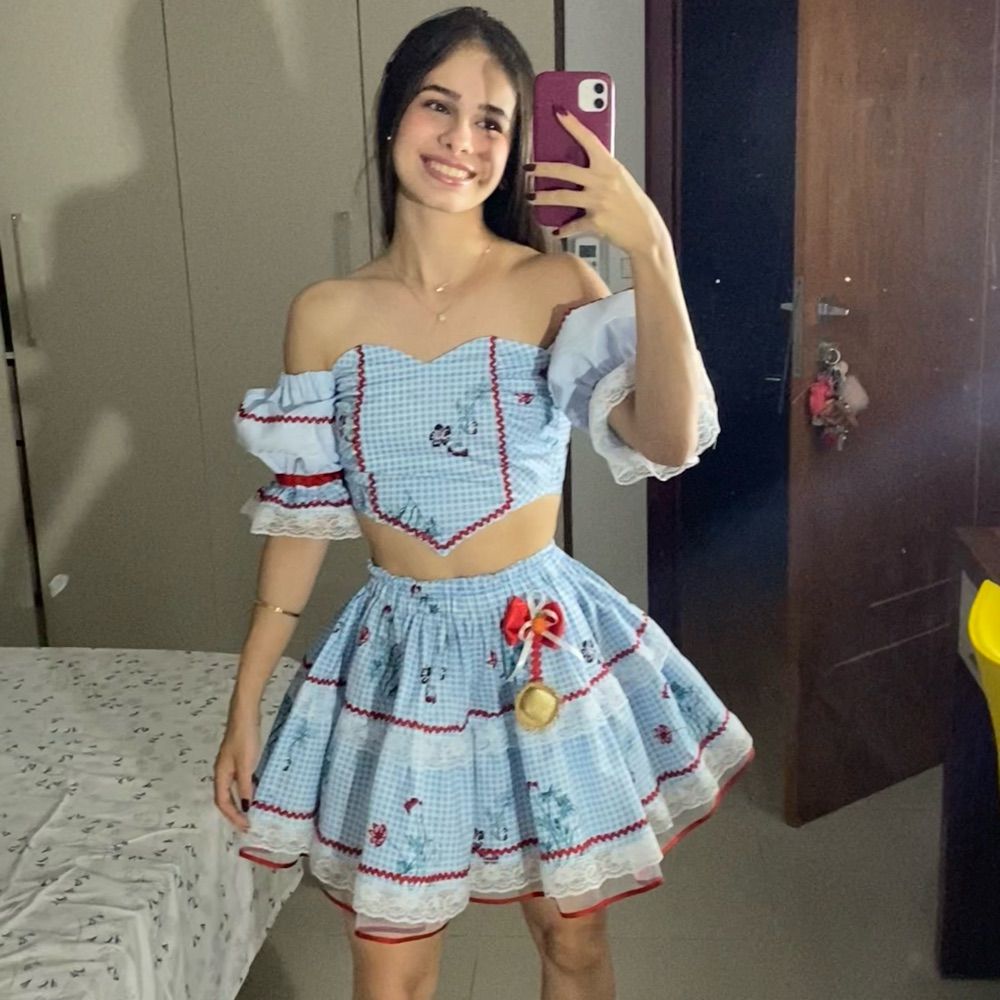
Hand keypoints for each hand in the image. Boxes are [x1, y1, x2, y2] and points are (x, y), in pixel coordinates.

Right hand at [213, 721, 257, 831]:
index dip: (232, 816)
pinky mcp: (238, 759)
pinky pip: (239, 781)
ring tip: (251, 814)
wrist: (245, 714)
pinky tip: (255, 793)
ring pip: (232, 790)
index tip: (245, 826)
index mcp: (221, 774)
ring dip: (240, 803)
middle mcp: (222, 772)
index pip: (223, 802)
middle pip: (225, 798)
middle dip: (234, 813)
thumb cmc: (245, 738)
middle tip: (247, 825)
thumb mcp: (246, 764)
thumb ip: (246, 786)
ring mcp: (230, 765)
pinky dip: (245, 790)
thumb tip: (246, 806)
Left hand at [528, 107, 671, 253]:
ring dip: (543, 197)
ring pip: (562, 197)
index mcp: (610, 166)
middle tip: (529, 167)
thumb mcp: (621, 180)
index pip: (589, 139)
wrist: (646, 232)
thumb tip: (582, 165)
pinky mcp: (595, 222)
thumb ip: (602, 171)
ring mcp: (598, 201)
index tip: (558, 112)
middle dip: (543, 168)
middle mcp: (602, 181)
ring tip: (532, 197)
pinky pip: (573, 225)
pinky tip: (556, 230)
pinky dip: (563, 229)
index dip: (573, 125)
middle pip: (565, 170)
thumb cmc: (634, 205)